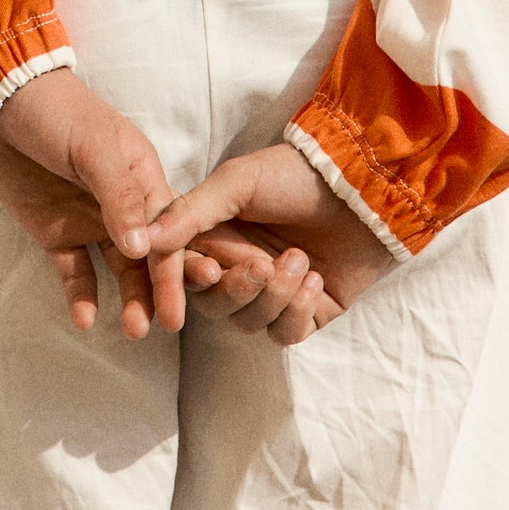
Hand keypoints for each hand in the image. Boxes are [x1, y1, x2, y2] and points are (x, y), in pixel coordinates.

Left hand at [0, 68, 202, 330]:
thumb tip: (143, 249)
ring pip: (118, 269)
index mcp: (143, 178)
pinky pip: (74, 270)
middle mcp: (123, 204)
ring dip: (128, 298)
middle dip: (160, 291)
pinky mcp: (56, 233)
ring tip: (132, 331)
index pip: (169, 228)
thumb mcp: (94, 147)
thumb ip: (119, 196)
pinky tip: (84, 319)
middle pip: (150, 255)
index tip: (185, 299)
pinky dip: (81, 294)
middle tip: (167, 326)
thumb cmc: (57, 113)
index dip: (179, 265)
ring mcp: (89, 220)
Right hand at [146, 141, 397, 346]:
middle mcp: (237, 267)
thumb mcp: (237, 182)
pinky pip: (284, 334)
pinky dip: (296, 312)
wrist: (362, 186)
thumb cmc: (295, 175)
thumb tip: (145, 240)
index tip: (209, 270)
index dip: (188, 280)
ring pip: (248, 323)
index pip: (183, 271)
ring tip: (299, 259)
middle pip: (212, 306)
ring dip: (274, 296)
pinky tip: (313, 280)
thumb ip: (191, 212)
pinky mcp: (306, 312)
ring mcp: (272, 293)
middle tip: (261, 265)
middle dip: (236, 291)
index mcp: (214, 237)